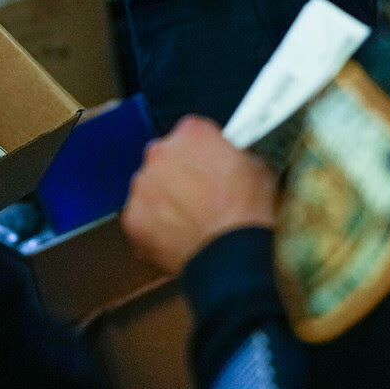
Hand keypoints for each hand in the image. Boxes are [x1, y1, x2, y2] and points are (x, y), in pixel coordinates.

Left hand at [122, 116, 277, 275]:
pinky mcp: (132, 217)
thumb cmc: (249, 213)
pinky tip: (177, 237)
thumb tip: (230, 159)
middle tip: (200, 197)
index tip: (208, 166)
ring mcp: (143, 185)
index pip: (191, 133)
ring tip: (190, 221)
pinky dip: (154, 227)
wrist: (233, 256)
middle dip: (179, 174)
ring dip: (164, 199)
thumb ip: (232, 154)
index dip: (202, 153)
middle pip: (165, 157)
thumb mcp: (257, 167)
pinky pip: (141, 218)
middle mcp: (161, 152)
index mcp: (192, 132)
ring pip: (150, 187)